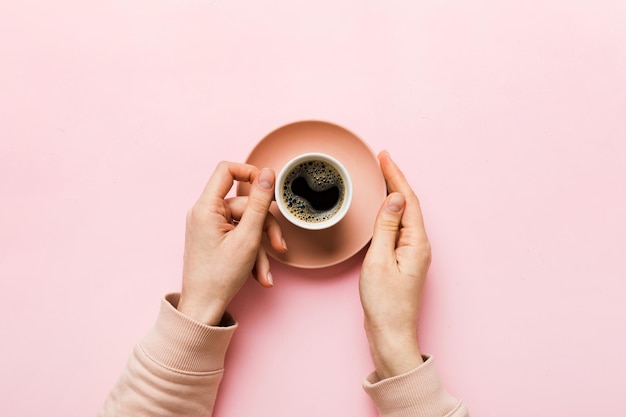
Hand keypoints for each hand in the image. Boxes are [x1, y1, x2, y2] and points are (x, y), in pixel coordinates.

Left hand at [177, 161, 286, 325]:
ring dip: (261, 245)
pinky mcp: (215, 239)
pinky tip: (259, 274)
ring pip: (245, 223)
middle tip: (279, 245)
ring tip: (266, 270)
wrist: (203, 308)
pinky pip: (239, 235)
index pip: (226, 170)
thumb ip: (260, 203)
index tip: (269, 185)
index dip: (250, 172)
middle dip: (265, 226)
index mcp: (206, 208)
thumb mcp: (248, 238)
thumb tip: (268, 174)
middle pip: (244, 203)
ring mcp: (209, 226)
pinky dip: (252, 252)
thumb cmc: (219, 277)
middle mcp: (205, 213)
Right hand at [359, 151, 431, 378]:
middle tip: (380, 160)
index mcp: (416, 242)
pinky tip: (381, 208)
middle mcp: (419, 245)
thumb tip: (394, 198)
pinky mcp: (404, 260)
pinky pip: (398, 227)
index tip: (384, 157)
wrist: (390, 334)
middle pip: (409, 204)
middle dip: (395, 180)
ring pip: (404, 215)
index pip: (408, 199)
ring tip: (380, 176)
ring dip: (393, 193)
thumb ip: (386, 227)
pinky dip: (389, 212)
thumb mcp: (379, 261)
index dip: (395, 175)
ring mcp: (412, 253)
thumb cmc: (384, 303)